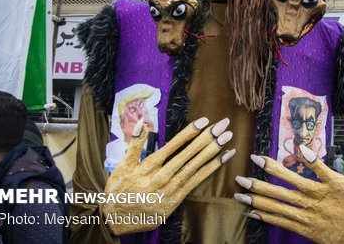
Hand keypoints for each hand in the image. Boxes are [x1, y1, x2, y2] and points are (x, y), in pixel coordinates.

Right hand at [103, 117, 235, 234]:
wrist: (116, 221)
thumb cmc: (119, 190)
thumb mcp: (122, 166)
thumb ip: (134, 144)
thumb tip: (142, 122)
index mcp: (147, 168)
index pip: (172, 147)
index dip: (189, 133)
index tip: (204, 122)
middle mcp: (160, 178)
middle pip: (187, 155)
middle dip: (207, 138)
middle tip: (223, 124)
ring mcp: (170, 190)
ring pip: (195, 167)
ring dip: (213, 151)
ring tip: (227, 137)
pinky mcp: (176, 200)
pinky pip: (197, 181)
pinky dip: (211, 168)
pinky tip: (224, 157)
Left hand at [234, 145, 343, 243]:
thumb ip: (322, 168)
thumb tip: (305, 151)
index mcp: (320, 188)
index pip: (292, 174)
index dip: (272, 166)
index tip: (257, 158)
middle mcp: (311, 203)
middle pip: (280, 192)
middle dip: (258, 184)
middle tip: (240, 178)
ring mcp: (308, 218)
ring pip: (278, 209)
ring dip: (258, 201)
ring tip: (241, 195)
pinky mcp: (307, 231)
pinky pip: (284, 224)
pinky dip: (268, 218)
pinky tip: (254, 213)